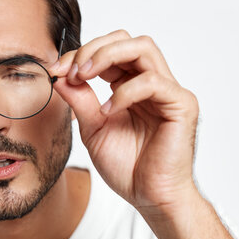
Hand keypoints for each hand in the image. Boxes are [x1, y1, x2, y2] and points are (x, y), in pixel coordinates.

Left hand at [51, 30, 199, 216]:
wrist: (150, 198)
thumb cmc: (128, 166)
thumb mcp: (93, 129)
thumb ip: (80, 101)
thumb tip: (59, 77)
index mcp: (130, 86)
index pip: (109, 52)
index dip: (80, 54)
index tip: (56, 70)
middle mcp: (150, 83)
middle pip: (126, 40)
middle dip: (93, 48)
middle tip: (70, 69)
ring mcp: (168, 91)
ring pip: (143, 48)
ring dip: (107, 56)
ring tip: (84, 75)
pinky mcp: (181, 105)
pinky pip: (153, 82)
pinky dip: (125, 91)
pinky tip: (109, 110)